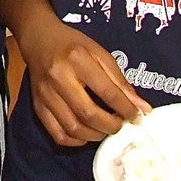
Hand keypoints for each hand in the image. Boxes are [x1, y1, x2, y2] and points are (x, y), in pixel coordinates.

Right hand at [17, 16, 148, 145]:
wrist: (39, 38)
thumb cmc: (73, 45)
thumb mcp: (100, 54)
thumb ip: (120, 82)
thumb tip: (143, 109)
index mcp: (77, 59)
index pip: (107, 92)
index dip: (126, 109)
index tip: (137, 117)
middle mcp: (59, 77)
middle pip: (89, 114)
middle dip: (111, 126)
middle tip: (120, 124)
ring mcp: (45, 94)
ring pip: (73, 128)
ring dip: (95, 135)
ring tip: (105, 129)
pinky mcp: (37, 106)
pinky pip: (57, 134)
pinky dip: (75, 141)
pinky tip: (86, 133)